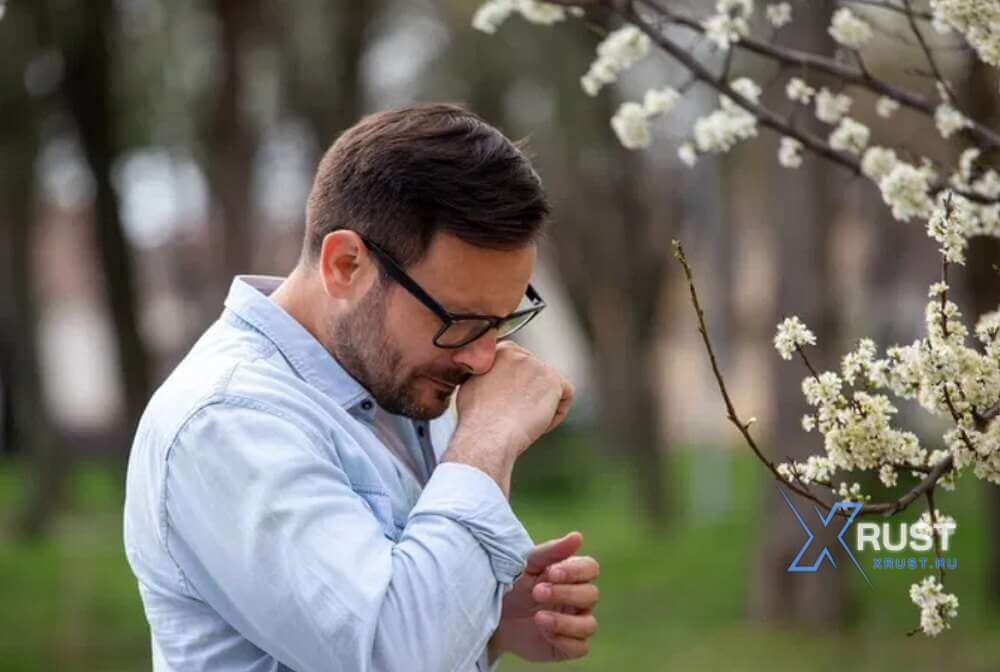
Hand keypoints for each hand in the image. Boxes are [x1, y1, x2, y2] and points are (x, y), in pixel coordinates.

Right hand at [444, 343, 572, 494]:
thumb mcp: (472, 384)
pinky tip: (539, 424)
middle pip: (537, 377)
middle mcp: (521, 353)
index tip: (508, 403)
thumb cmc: (476, 418)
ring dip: (542, 406)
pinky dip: (556, 414)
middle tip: (516, 415)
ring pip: (551, 389)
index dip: (516, 388)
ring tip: (524, 421)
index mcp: (500, 351)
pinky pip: (566, 397)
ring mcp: (539, 366)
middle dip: (530, 395)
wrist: (488, 434)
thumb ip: (489, 374)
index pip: (521, 366)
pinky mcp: (554, 381)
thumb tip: (496, 378)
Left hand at [489, 531, 599, 662]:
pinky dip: (563, 640)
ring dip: (565, 621)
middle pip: (591, 595)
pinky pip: (579, 647)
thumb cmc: (513, 583)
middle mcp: (578, 599)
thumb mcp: (527, 564)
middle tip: (537, 592)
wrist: (493, 615)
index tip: (551, 572)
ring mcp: (575, 623)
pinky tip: (543, 632)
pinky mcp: (567, 646)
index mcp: (572, 575)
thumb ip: (552, 551)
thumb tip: (577, 536)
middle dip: (564, 593)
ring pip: (589, 624)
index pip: (590, 568)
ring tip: (539, 617)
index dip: (575, 571)